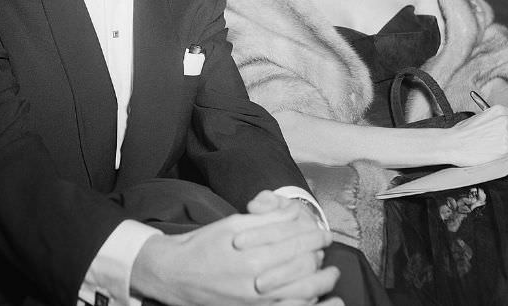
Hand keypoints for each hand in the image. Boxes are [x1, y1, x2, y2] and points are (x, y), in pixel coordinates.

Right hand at [131, 195, 339, 304]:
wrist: (176, 274)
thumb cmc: (205, 244)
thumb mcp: (234, 223)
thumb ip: (267, 218)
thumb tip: (294, 212)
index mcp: (253, 255)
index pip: (296, 244)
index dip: (314, 236)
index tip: (325, 232)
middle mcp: (258, 282)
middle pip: (303, 268)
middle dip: (319, 255)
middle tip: (328, 247)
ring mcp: (256, 302)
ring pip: (301, 293)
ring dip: (320, 283)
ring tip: (331, 274)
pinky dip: (307, 305)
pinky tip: (319, 299)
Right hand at [448, 105, 507, 165]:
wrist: (454, 144)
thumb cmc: (462, 132)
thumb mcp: (480, 116)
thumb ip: (496, 118)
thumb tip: (506, 123)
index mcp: (498, 110)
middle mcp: (505, 120)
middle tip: (502, 137)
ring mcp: (506, 135)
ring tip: (496, 145)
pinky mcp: (505, 149)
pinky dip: (505, 153)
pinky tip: (493, 151)